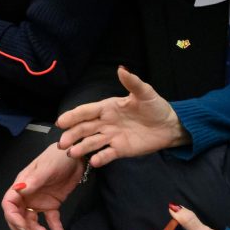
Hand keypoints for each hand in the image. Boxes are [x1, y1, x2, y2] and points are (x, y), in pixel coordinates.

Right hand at [1, 143, 84, 229]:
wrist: (76, 155)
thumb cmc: (58, 156)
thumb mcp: (46, 167)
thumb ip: (33, 180)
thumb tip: (18, 190)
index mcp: (22, 184)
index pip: (9, 204)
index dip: (12, 218)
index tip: (23, 227)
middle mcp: (28, 194)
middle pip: (17, 215)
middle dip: (21, 228)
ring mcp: (39, 200)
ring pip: (31, 221)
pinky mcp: (52, 204)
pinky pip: (50, 220)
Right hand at [56, 66, 187, 165]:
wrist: (169, 126)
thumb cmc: (155, 107)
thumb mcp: (145, 93)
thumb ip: (132, 82)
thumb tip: (121, 69)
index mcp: (108, 108)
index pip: (87, 111)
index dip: (73, 116)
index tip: (61, 122)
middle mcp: (106, 123)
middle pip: (84, 129)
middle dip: (72, 135)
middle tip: (62, 143)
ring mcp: (112, 137)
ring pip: (92, 142)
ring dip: (81, 147)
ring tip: (72, 153)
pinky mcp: (120, 149)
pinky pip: (107, 154)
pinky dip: (100, 158)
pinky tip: (94, 161)